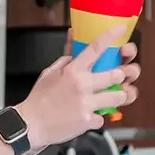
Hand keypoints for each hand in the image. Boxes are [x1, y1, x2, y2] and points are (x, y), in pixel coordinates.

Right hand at [17, 24, 139, 146]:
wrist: (30, 125)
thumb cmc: (39, 99)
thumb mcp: (50, 73)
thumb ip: (66, 58)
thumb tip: (73, 42)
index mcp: (73, 71)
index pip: (95, 48)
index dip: (111, 36)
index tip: (121, 29)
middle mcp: (82, 85)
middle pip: (116, 74)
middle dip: (124, 74)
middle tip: (123, 74)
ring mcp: (86, 104)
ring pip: (118, 97)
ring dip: (119, 96)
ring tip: (115, 96)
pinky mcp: (88, 121)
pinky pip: (103, 117)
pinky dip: (98, 117)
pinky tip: (91, 115)